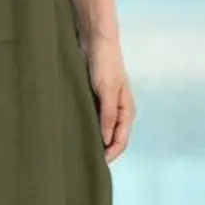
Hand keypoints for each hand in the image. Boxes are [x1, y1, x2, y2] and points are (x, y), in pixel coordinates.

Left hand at [84, 35, 135, 163]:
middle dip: (104, 151)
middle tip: (86, 162)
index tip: (97, 164)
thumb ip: (108, 115)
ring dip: (96, 140)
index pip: (121, 140)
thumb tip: (106, 140)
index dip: (111, 154)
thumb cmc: (105, 64)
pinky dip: (88, 128)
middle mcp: (119, 110)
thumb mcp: (107, 91)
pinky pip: (94, 119)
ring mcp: (107, 105)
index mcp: (127, 110)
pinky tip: (78, 133)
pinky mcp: (96, 99)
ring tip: (81, 152)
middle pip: (114, 138)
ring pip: (103, 130)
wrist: (96, 41)